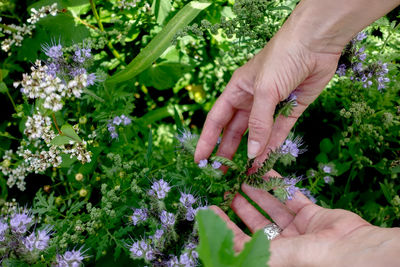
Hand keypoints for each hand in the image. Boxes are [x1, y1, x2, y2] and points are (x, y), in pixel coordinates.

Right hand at [194, 0, 398, 163]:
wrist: (316, 43)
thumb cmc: (281, 59)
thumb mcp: (263, 90)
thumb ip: (258, 123)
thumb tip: (251, 154)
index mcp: (236, 91)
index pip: (216, 120)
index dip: (208, 140)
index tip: (200, 160)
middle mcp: (251, 100)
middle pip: (235, 131)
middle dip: (228, 151)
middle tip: (222, 174)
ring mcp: (271, 107)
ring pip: (257, 135)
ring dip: (251, 153)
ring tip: (244, 174)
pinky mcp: (290, 111)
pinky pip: (279, 133)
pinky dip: (272, 147)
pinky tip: (265, 162)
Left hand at [211, 170, 399, 265]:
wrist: (358, 250)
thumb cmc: (317, 259)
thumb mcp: (280, 257)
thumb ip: (253, 250)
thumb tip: (226, 249)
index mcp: (274, 258)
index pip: (242, 241)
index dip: (224, 226)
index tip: (209, 210)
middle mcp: (284, 244)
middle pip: (256, 222)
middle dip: (240, 204)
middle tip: (226, 188)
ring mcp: (298, 229)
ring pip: (272, 206)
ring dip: (256, 191)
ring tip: (240, 176)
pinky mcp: (312, 214)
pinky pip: (291, 196)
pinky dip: (278, 183)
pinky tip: (264, 171)